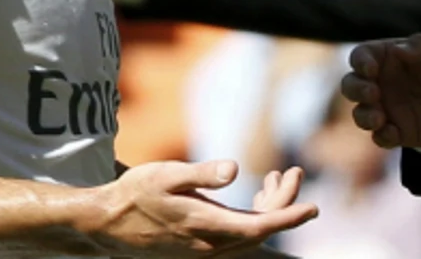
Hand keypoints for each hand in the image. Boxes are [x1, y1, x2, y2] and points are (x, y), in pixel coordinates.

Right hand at [83, 160, 315, 254]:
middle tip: (295, 173)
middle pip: (259, 229)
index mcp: (205, 227)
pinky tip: (252, 195)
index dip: (288, 217)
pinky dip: (251, 216)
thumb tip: (235, 169)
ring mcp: (203, 250)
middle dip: (283, 203)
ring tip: (276, 177)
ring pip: (249, 234)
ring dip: (268, 208)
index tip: (314, 208)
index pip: (259, 227)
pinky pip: (236, 236)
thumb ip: (202, 174)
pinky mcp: (198, 248)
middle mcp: (209, 246)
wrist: (106, 223)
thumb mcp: (166, 174)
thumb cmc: (134, 194)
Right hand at [340, 35, 420, 148]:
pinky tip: (393, 133)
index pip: (361, 56)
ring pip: (361, 114)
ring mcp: (387, 108)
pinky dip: (382, 137)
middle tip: (373, 94)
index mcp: (387, 57)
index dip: (360, 62)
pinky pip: (381, 137)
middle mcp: (381, 82)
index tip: (371, 69)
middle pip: (351, 85)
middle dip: (356, 90)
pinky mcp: (398, 131)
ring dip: (364, 116)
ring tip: (379, 119)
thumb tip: (397, 50)